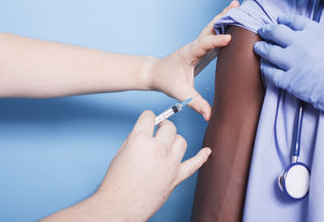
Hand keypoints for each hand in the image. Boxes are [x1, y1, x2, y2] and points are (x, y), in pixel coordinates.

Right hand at [93, 110, 210, 221]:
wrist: (121, 207)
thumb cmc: (116, 183)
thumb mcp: (120, 154)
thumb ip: (134, 140)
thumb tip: (145, 133)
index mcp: (139, 140)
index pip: (149, 116)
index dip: (148, 117)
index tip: (148, 120)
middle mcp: (157, 148)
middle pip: (169, 127)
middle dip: (163, 127)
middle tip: (159, 130)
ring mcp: (170, 162)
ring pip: (181, 141)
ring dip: (175, 140)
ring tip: (169, 143)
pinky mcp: (177, 176)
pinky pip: (195, 163)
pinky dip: (202, 156)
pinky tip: (206, 151)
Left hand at [147, 0, 239, 119]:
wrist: (155, 72)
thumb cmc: (166, 80)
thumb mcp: (180, 93)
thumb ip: (195, 103)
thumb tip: (209, 115)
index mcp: (189, 54)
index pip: (203, 45)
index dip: (215, 41)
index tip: (229, 38)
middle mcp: (194, 46)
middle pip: (210, 28)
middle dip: (222, 18)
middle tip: (236, 6)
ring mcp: (198, 45)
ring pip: (212, 28)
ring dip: (223, 17)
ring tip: (237, 6)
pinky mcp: (201, 48)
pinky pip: (213, 34)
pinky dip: (223, 26)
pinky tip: (233, 21)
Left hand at [254, 14, 323, 132]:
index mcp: (319, 32)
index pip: (295, 21)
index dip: (284, 19)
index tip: (279, 20)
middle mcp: (303, 45)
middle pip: (277, 33)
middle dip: (267, 30)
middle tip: (262, 30)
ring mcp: (294, 64)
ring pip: (269, 52)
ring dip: (261, 48)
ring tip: (258, 47)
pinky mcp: (291, 83)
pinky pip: (270, 73)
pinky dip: (265, 68)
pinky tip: (264, 67)